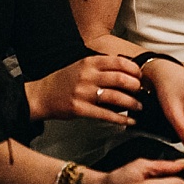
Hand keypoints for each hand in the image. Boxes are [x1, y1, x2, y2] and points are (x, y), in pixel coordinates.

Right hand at [27, 54, 143, 124]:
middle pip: (120, 79)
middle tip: (142, 92)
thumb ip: (100, 66)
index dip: (134, 70)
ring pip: (115, 97)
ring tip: (139, 107)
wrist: (41, 95)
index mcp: (89, 62)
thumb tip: (126, 71)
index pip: (118, 62)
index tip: (141, 76)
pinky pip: (105, 114)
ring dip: (132, 103)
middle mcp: (87, 75)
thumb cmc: (63, 81)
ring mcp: (83, 92)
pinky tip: (129, 121)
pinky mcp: (80, 109)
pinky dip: (121, 119)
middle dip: (136, 87)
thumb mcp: (80, 66)